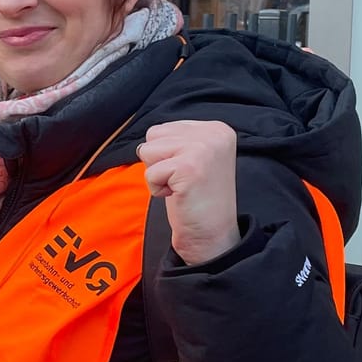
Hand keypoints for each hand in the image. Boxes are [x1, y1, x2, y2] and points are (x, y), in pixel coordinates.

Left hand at [138, 120, 240, 265]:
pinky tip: (178, 195)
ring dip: (158, 174)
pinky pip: (150, 172)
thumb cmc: (197, 197)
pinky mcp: (189, 167)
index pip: (164, 127)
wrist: (212, 233)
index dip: (166, 155)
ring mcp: (203, 148)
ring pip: (148, 150)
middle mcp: (214, 133)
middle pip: (154, 135)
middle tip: (183, 180)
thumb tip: (144, 141)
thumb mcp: (193, 156)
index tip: (189, 172)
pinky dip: (157, 189)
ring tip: (180, 186)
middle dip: (160, 161)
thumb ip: (177, 139)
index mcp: (216, 128)